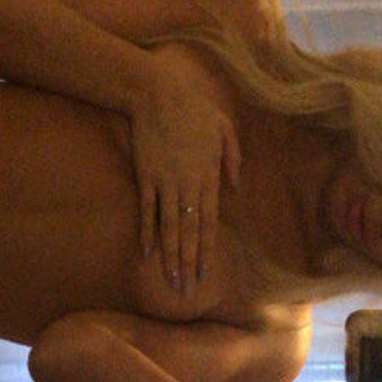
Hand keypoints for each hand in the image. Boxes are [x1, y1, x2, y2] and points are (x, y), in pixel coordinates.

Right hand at [129, 62, 240, 294]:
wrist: (158, 92)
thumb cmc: (194, 108)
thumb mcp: (224, 128)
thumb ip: (232, 159)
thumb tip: (235, 188)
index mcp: (208, 176)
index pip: (209, 222)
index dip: (206, 249)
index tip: (205, 273)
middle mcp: (188, 184)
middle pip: (189, 232)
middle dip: (188, 262)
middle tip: (186, 290)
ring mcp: (165, 182)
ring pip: (169, 227)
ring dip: (170, 255)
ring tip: (170, 279)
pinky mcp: (145, 176)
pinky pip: (147, 210)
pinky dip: (147, 232)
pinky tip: (146, 252)